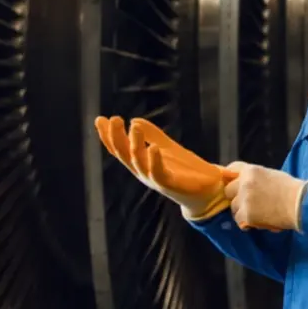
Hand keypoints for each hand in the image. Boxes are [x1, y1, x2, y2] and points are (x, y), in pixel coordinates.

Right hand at [93, 115, 236, 220]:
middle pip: (124, 154)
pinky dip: (154, 160)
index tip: (99, 119)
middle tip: (114, 119)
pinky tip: (153, 147)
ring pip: (138, 162)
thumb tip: (134, 120)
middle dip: (116, 137)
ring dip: (135, 144)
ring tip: (133, 127)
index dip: (108, 135)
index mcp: (140, 163)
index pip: (119, 148)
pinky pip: (158, 172)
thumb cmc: (184, 170)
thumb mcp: (166, 147)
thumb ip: (152, 134)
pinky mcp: (169, 184)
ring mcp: (154, 179)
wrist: (207, 189)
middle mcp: (143, 172)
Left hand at [224, 163, 307, 232]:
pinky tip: (257, 221)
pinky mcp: (246, 215)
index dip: (231, 177)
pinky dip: (246, 222)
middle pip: (228, 190)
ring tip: (257, 213)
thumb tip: (245, 184)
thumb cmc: (291, 189)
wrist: (300, 204)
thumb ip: (255, 178)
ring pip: (233, 207)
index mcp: (251, 170)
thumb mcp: (271, 175)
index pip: (231, 169)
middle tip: (248, 202)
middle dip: (236, 196)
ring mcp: (244, 199)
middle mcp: (244, 183)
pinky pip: (239, 220)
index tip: (232, 184)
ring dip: (242, 210)